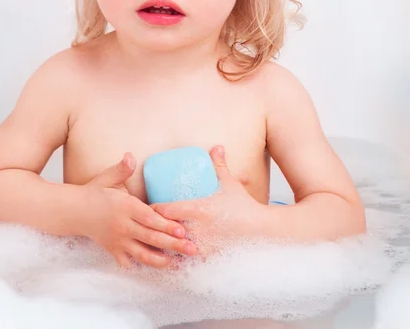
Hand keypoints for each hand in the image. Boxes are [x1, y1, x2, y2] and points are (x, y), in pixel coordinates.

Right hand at [81, 152, 196, 268]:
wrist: (74, 211)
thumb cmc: (95, 192)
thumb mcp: (108, 178)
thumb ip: (122, 168)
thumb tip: (130, 156)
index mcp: (125, 207)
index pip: (149, 218)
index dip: (166, 225)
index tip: (182, 230)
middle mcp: (122, 226)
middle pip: (151, 237)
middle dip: (173, 244)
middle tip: (191, 248)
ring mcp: (117, 240)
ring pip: (142, 254)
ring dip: (161, 259)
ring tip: (178, 263)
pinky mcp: (113, 250)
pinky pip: (128, 262)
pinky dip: (141, 266)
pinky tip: (155, 268)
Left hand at [151, 146, 266, 258]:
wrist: (262, 230)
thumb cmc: (244, 206)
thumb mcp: (230, 184)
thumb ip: (219, 165)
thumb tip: (216, 146)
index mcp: (199, 209)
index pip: (165, 210)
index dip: (154, 209)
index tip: (150, 206)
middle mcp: (197, 229)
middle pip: (164, 231)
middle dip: (154, 227)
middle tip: (147, 222)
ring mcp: (202, 246)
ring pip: (171, 249)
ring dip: (163, 244)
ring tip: (155, 239)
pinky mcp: (208, 258)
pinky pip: (184, 261)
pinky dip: (176, 258)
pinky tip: (171, 255)